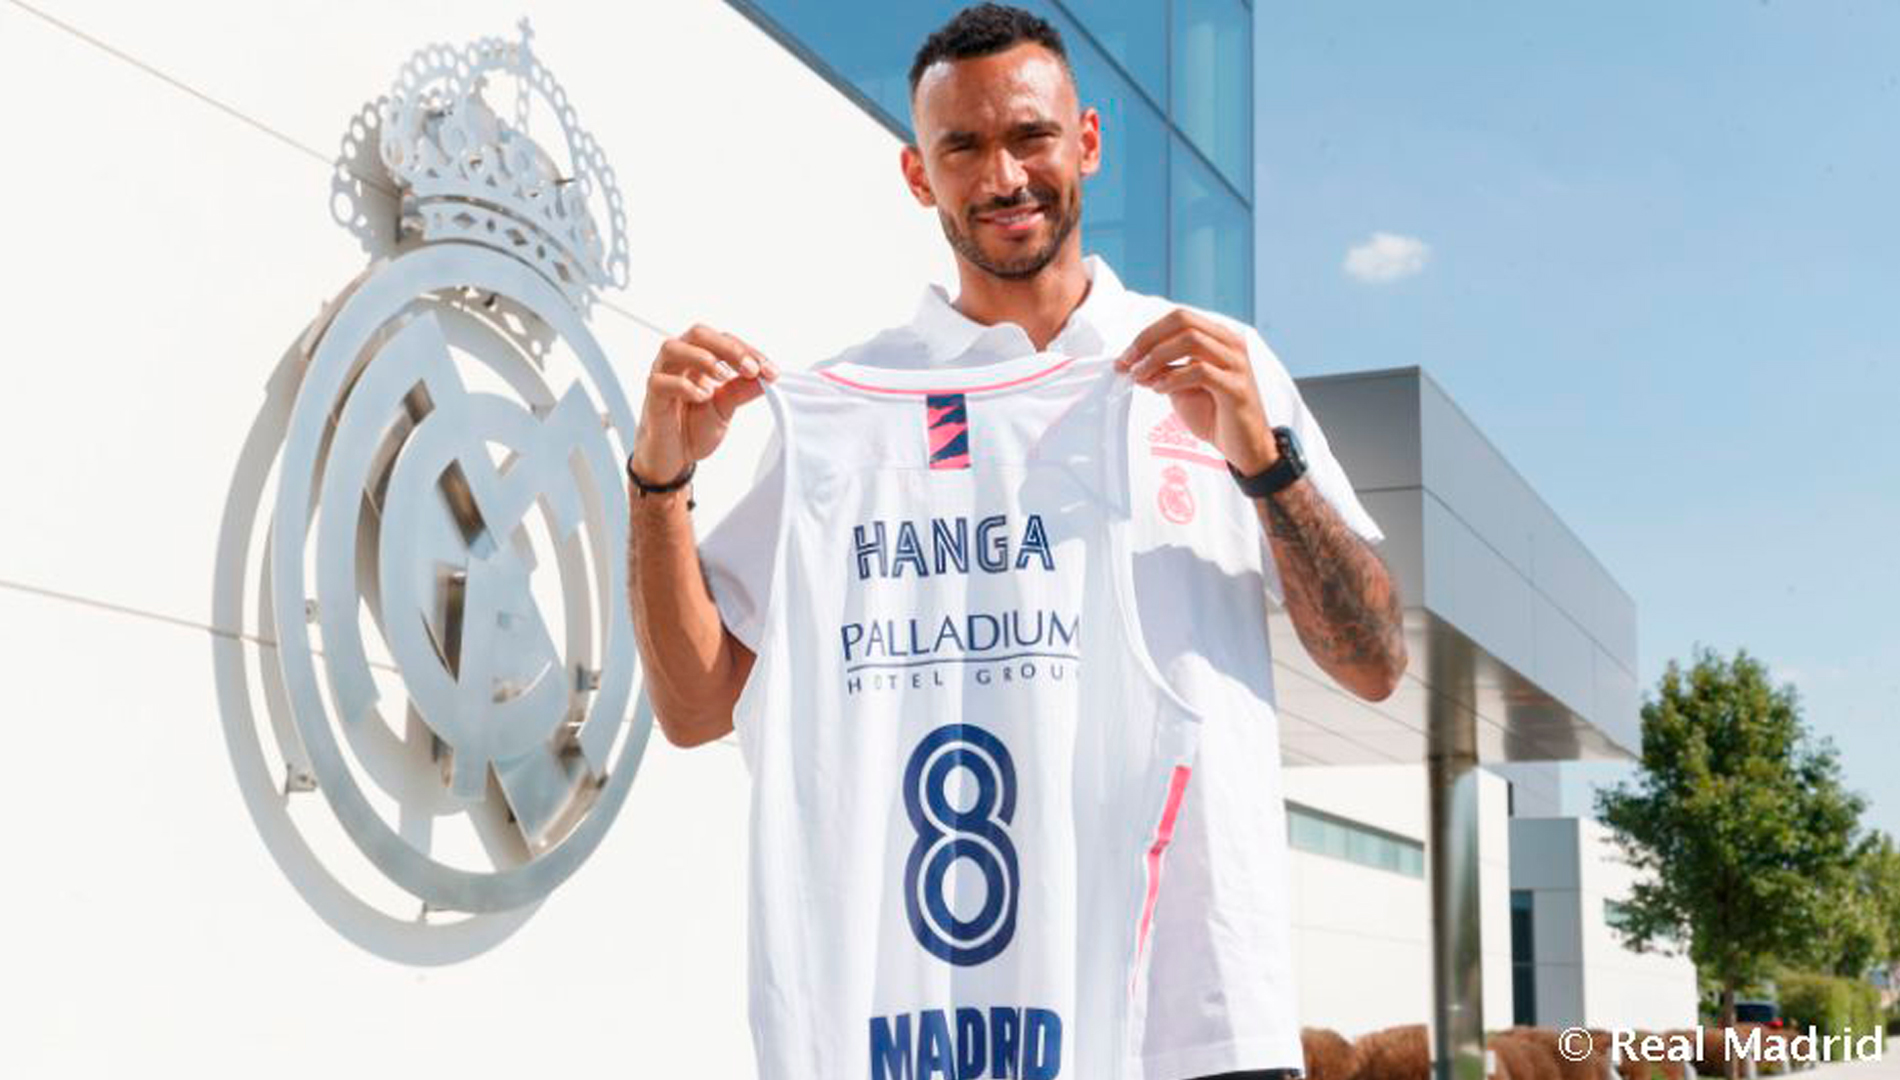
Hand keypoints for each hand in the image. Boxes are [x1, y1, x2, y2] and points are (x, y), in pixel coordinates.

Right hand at [630, 323, 777, 483]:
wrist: (675, 458)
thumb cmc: (694, 427)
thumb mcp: (726, 408)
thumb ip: (742, 391)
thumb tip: (767, 376)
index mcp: (699, 359)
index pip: (724, 340)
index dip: (749, 351)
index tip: (770, 371)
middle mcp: (679, 361)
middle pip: (698, 334)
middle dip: (728, 348)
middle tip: (750, 368)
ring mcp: (662, 376)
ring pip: (673, 348)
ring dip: (703, 358)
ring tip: (723, 376)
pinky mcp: (652, 397)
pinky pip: (661, 381)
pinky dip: (684, 386)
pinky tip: (702, 397)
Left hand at [1115, 309, 1276, 474]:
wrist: (1244, 446)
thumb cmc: (1215, 414)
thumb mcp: (1182, 388)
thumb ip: (1163, 371)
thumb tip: (1134, 364)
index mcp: (1218, 338)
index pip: (1179, 318)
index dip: (1147, 333)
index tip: (1125, 356)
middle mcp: (1230, 344)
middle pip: (1184, 321)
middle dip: (1148, 340)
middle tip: (1128, 363)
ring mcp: (1236, 364)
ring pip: (1191, 341)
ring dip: (1157, 357)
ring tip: (1140, 377)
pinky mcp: (1237, 387)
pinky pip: (1200, 372)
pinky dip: (1173, 378)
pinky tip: (1160, 390)